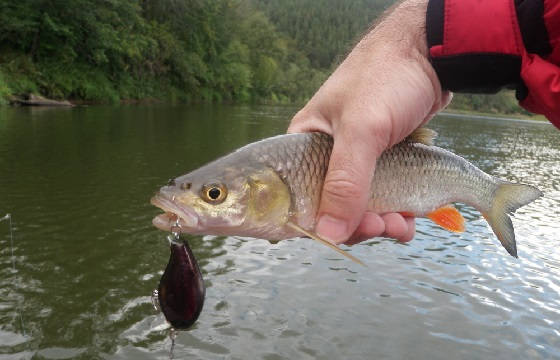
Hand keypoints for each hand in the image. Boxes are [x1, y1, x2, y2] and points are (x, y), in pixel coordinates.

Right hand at [288, 0, 450, 244]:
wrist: (431, 55)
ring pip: (361, 208)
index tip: (342, 234)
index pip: (296, 197)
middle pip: (332, 208)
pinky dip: (396, 213)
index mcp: (304, 146)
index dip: (315, 222)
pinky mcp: (383, 163)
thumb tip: (328, 232)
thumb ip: (345, 182)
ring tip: (402, 224)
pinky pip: (384, 198)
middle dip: (357, 225)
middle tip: (382, 226)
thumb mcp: (362, 130)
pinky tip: (410, 218)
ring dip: (381, 223)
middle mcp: (326, 157)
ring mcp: (357, 161)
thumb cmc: (386, 78)